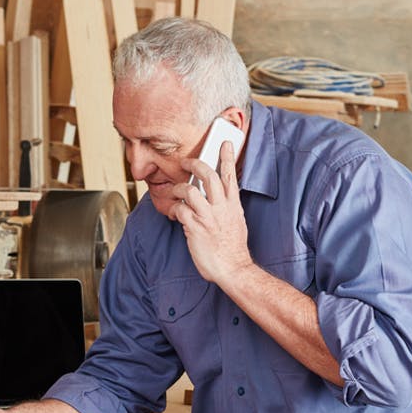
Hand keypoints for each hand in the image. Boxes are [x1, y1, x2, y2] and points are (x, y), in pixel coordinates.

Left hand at [169, 141, 253, 283]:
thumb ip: (227, 208)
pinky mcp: (195, 227)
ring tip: (176, 191)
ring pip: (190, 190)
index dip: (227, 157)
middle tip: (187, 161)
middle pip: (208, 175)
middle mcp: (221, 207)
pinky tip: (175, 213)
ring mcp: (208, 216)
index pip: (230, 175)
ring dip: (179, 188)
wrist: (233, 268)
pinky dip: (175, 209)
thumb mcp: (236, 222)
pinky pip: (180, 210)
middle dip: (195, 163)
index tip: (224, 143)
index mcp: (233, 205)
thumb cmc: (233, 249)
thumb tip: (218, 200)